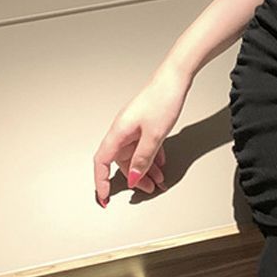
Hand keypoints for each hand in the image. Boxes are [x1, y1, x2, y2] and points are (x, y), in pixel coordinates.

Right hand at [93, 63, 190, 207]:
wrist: (176, 78)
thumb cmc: (163, 100)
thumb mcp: (154, 136)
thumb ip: (142, 159)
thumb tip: (133, 177)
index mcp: (118, 132)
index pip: (102, 162)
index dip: (101, 181)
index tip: (105, 198)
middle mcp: (123, 129)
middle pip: (121, 160)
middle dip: (134, 177)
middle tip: (147, 189)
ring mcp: (134, 125)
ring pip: (134, 153)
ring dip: (145, 168)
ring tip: (159, 178)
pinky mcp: (145, 122)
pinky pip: (143, 145)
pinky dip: (151, 156)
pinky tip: (161, 162)